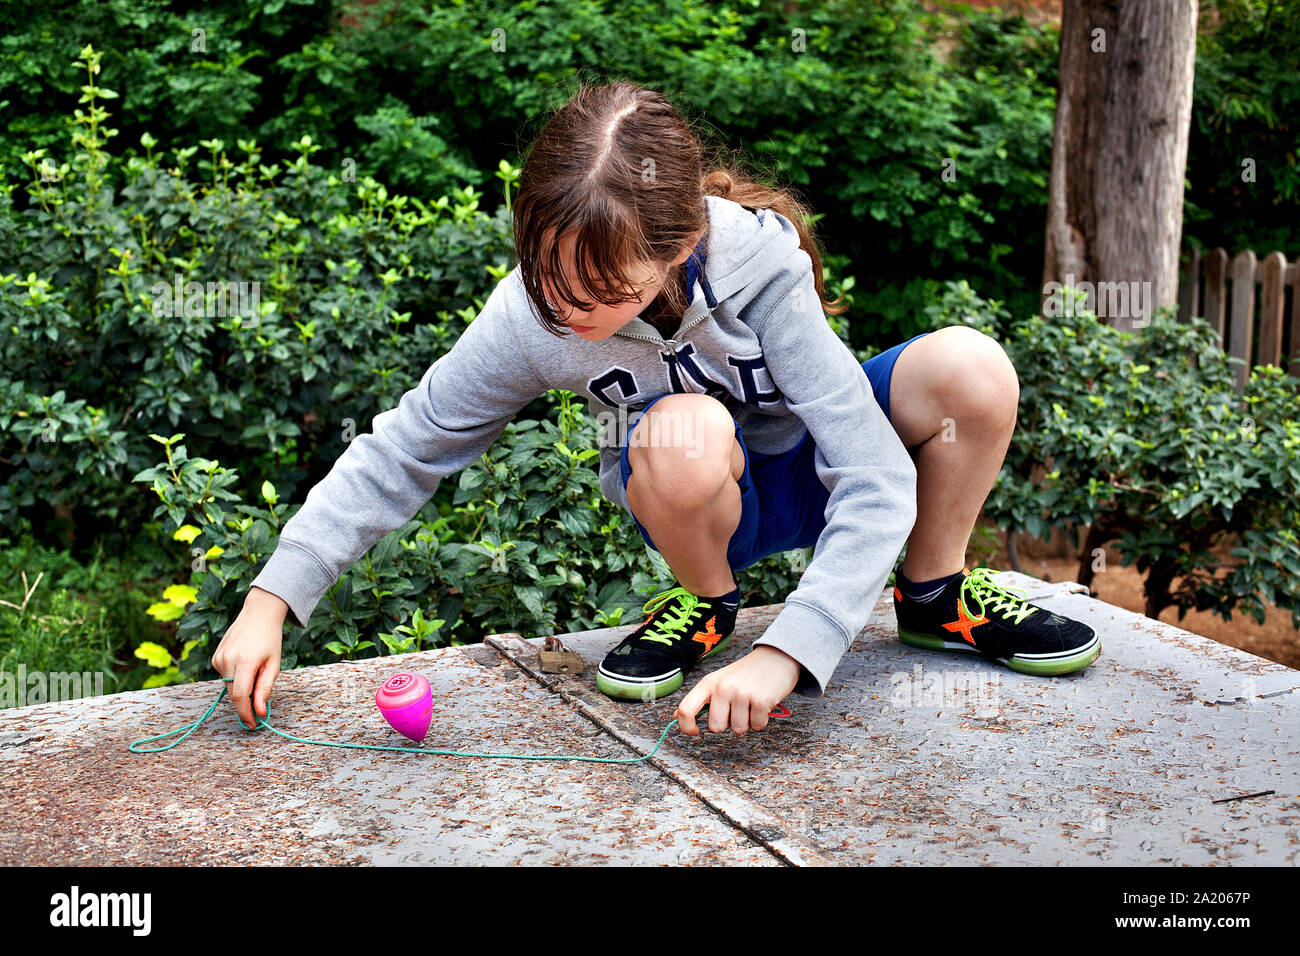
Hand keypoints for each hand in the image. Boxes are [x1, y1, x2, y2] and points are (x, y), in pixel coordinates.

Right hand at [210, 586, 286, 730]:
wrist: (258, 614)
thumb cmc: (270, 639)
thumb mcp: (274, 664)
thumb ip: (265, 689)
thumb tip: (260, 712)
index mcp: (245, 661)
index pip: (240, 696)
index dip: (245, 713)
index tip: (251, 724)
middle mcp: (228, 659)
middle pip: (234, 693)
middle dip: (245, 703)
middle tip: (258, 706)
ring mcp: (219, 657)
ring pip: (228, 686)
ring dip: (240, 687)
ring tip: (255, 671)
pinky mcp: (215, 657)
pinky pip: (224, 675)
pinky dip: (234, 677)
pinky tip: (244, 662)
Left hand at [675, 645, 800, 735]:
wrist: (776, 657)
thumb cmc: (746, 674)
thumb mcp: (719, 681)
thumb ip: (699, 699)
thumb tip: (675, 717)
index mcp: (708, 683)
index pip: (685, 710)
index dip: (686, 726)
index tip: (695, 732)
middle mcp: (722, 688)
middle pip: (716, 727)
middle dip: (728, 723)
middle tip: (738, 707)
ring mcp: (741, 694)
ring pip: (738, 730)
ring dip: (747, 721)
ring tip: (751, 703)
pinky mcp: (760, 701)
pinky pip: (757, 726)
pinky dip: (762, 720)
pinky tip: (763, 704)